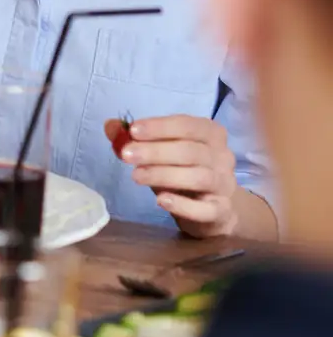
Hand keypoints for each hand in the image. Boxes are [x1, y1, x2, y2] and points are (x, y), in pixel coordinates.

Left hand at [108, 114, 241, 237]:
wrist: (212, 209)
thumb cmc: (183, 171)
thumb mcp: (160, 152)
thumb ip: (136, 139)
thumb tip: (111, 126)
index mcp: (210, 134)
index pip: (188, 125)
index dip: (160, 127)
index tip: (133, 131)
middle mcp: (223, 157)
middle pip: (191, 151)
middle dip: (156, 151)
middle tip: (127, 155)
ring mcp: (225, 185)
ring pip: (199, 177)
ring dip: (164, 175)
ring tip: (136, 176)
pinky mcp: (222, 211)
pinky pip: (207, 209)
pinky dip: (184, 205)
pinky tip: (161, 200)